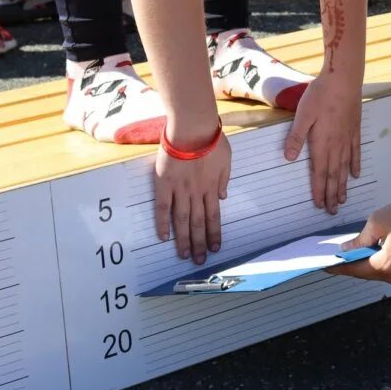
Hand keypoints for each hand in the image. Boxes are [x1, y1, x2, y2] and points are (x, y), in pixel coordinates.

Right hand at [153, 131, 231, 264]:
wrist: (192, 128)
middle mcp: (197, 193)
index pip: (214, 216)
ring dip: (184, 239)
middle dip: (200, 243)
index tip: (215, 248)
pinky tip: (164, 237)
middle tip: (199, 261)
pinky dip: (163, 223)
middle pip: (199, 223)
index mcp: (212, 187)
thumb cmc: (211, 139)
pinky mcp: (164, 184)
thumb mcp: (227, 159)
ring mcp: (180, 190)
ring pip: (182, 220)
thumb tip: (222, 197)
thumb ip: (224, 178)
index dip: (214, 233)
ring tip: (184, 255)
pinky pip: (163, 207)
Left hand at [282, 71, 360, 213]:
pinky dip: (355, 165)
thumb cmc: (320, 95)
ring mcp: (347, 138)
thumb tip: (289, 158)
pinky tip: (355, 175)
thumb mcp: (303, 115)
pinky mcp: (354, 130)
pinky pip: (355, 153)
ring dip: (343, 185)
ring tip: (342, 199)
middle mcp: (336, 145)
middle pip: (333, 175)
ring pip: (345, 168)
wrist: (343, 80)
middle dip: (332, 194)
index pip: (319, 173)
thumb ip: (296, 137)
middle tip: (332, 210)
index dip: (319, 190)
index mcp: (322, 143)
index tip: (319, 205)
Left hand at [330, 189, 390, 285]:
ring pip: (382, 272)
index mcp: (385, 266)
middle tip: (343, 254)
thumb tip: (348, 250)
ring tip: (363, 248)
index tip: (326, 266)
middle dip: (356, 263)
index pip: (354, 270)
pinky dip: (386, 262)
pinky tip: (382, 249)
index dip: (338, 267)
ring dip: (372, 262)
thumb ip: (360, 239)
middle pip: (368, 273)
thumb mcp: (378, 222)